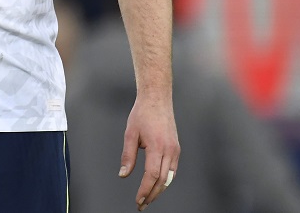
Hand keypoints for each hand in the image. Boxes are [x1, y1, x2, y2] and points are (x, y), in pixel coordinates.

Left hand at [118, 96, 179, 210]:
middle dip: (152, 195)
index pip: (152, 175)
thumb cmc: (142, 114)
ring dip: (159, 190)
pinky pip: (172, 170)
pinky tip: (156, 185)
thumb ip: (128, 156)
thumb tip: (123, 175)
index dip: (145, 190)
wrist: (157, 98)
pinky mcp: (176, 148)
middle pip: (163, 181)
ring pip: (170, 178)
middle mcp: (169, 150)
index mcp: (156, 146)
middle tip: (142, 204)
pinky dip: (165, 180)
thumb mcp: (130, 134)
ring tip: (148, 198)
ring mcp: (175, 149)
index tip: (138, 200)